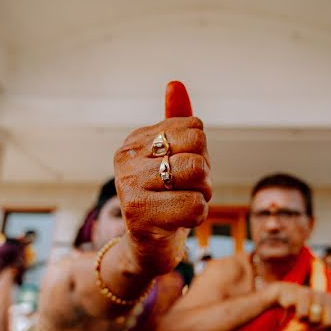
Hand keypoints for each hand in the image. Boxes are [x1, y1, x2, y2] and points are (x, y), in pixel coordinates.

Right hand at [114, 82, 210, 275]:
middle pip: (197, 153)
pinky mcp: (139, 217)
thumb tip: (175, 82)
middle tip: (186, 192)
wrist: (147, 247)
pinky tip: (178, 222)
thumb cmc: (166, 198)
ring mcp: (129, 188)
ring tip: (183, 205)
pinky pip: (194, 206)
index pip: (194, 129)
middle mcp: (126, 160)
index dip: (201, 153)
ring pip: (198, 177)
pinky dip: (197, 216)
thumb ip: (176, 123)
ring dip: (202, 197)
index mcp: (135, 141)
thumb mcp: (173, 157)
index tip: (182, 171)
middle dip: (204, 177)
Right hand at [268, 282, 330, 328]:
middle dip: (319, 328)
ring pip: (315, 319)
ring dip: (308, 322)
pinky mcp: (300, 294)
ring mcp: (314, 294)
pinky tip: (295, 311)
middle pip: (328, 322)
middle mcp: (325, 297)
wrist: (288, 293)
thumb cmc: (307, 309)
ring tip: (303, 317)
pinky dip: (299, 317)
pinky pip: (302, 314)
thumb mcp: (321, 318)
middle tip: (312, 325)